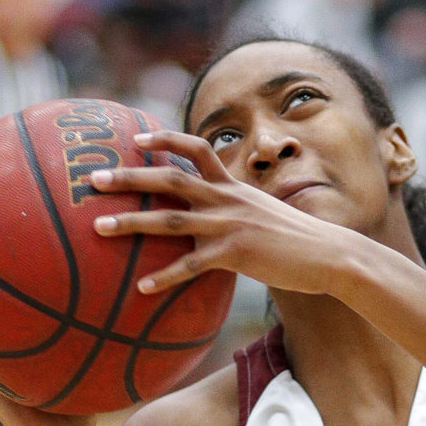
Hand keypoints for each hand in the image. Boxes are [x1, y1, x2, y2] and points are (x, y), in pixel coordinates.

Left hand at [91, 130, 352, 296]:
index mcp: (234, 186)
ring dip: (131, 223)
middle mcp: (228, 199)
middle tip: (93, 179)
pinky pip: (191, 266)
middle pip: (170, 178)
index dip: (164, 140)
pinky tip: (142, 288)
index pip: (196, 148)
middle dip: (129, 177)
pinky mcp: (236, 253)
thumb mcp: (266, 215)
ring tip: (98, 228)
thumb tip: (216, 222)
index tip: (133, 137)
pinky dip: (165, 277)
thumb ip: (238, 211)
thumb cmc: (299, 241)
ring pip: (171, 220)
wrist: (332, 255)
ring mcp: (230, 225)